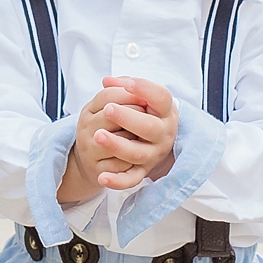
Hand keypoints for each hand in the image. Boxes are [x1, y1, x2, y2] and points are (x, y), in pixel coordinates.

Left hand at [58, 74, 177, 203]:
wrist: (155, 142)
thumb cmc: (146, 114)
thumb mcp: (142, 97)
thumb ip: (125, 86)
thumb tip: (107, 82)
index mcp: (165, 112)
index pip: (161, 98)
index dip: (146, 90)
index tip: (129, 83)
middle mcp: (163, 134)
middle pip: (149, 128)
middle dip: (128, 118)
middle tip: (108, 109)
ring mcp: (153, 155)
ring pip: (136, 153)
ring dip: (117, 145)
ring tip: (97, 135)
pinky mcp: (142, 172)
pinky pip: (130, 180)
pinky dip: (117, 181)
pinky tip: (102, 177)